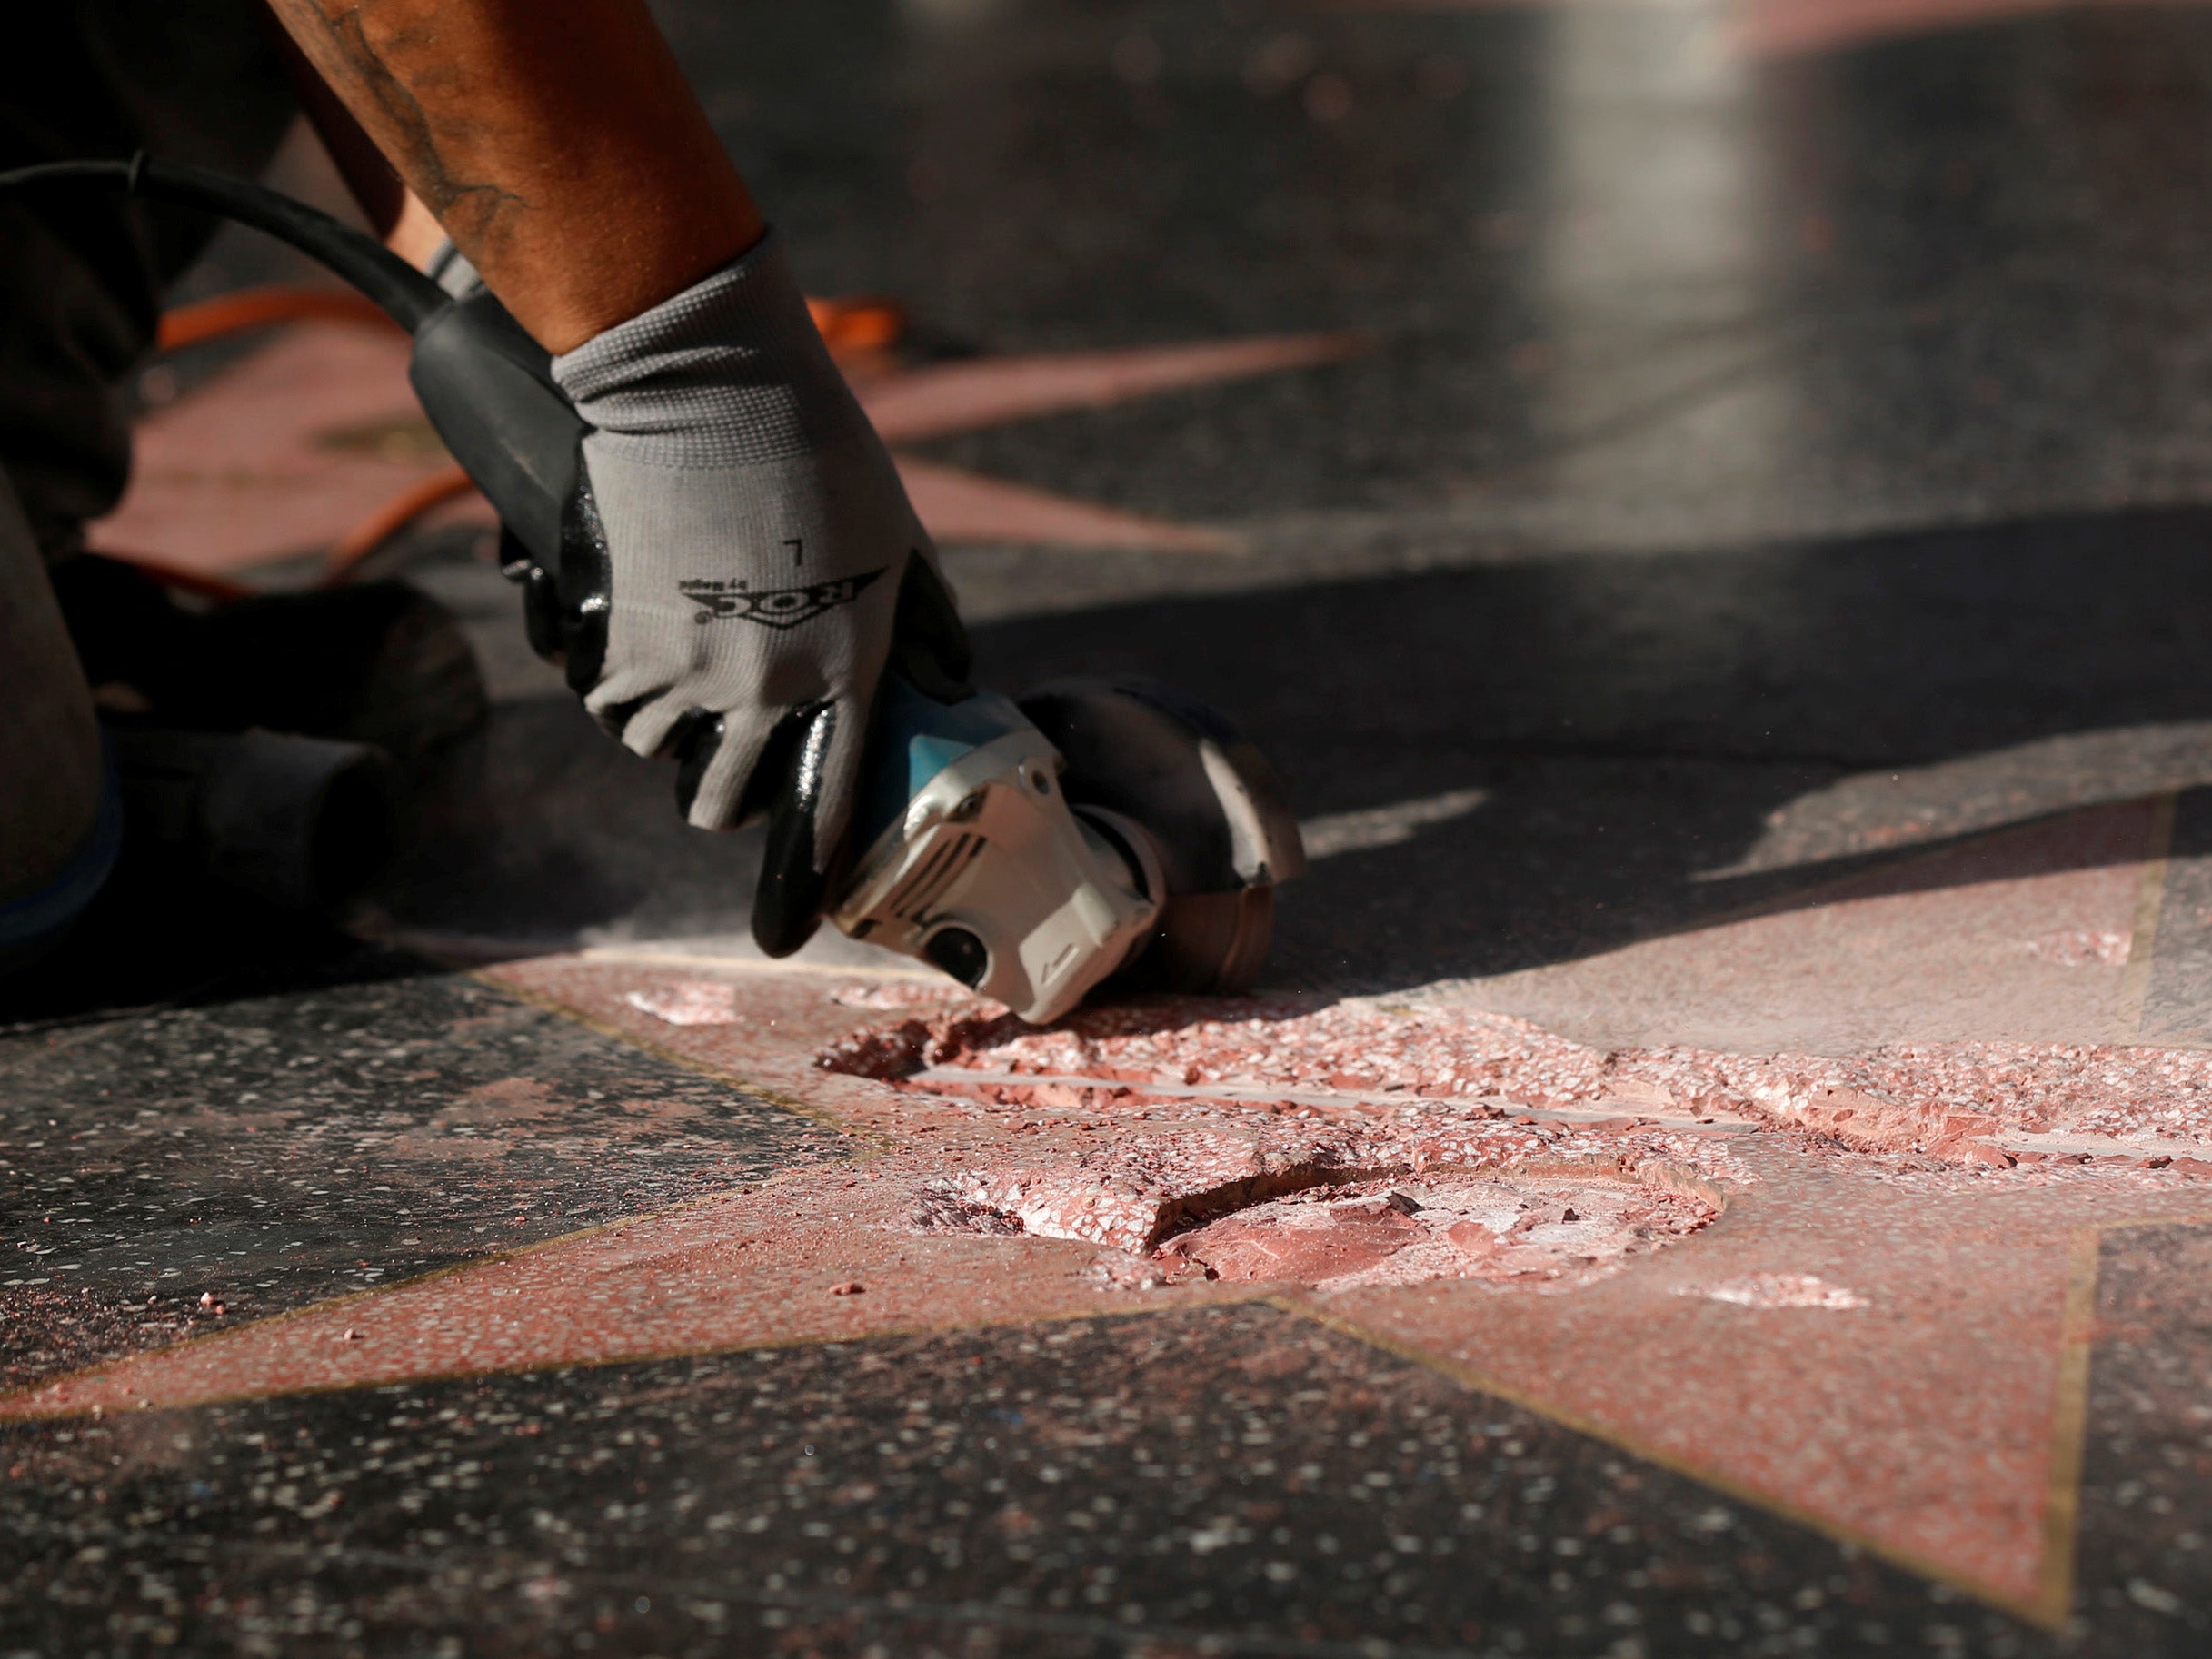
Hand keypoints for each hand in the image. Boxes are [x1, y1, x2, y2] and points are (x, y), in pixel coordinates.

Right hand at [512, 230, 965, 917]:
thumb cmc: (820, 451)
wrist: (709, 389)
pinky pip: (607, 699)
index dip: (801, 870)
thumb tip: (957, 685)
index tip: (784, 925)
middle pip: (721, 801)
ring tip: (675, 687)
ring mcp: (686, 668)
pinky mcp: (620, 634)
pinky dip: (613, 686)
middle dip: (717, 798)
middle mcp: (766, 689)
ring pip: (654, 752)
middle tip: (715, 772)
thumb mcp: (901, 538)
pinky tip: (631, 646)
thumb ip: (925, 622)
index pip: (826, 801)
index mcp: (845, 670)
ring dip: (661, 733)